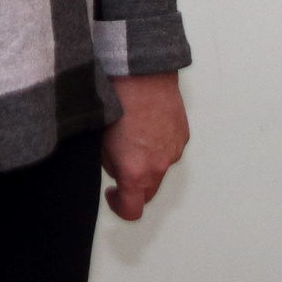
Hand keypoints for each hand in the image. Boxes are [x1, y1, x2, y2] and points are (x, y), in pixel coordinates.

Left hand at [102, 72, 187, 221]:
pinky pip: (169, 150)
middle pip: (148, 192)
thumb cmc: (117, 100)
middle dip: (133, 186)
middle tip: (119, 167)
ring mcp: (173, 150)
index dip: (120, 207)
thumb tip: (115, 168)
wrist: (141, 72)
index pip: (132, 210)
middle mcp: (159, 165)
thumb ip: (109, 162)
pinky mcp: (182, 135)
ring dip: (147, 164)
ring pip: (159, 169)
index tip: (112, 195)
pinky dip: (158, 146)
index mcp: (135, 171)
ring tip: (131, 137)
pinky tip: (145, 126)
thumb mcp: (99, 138)